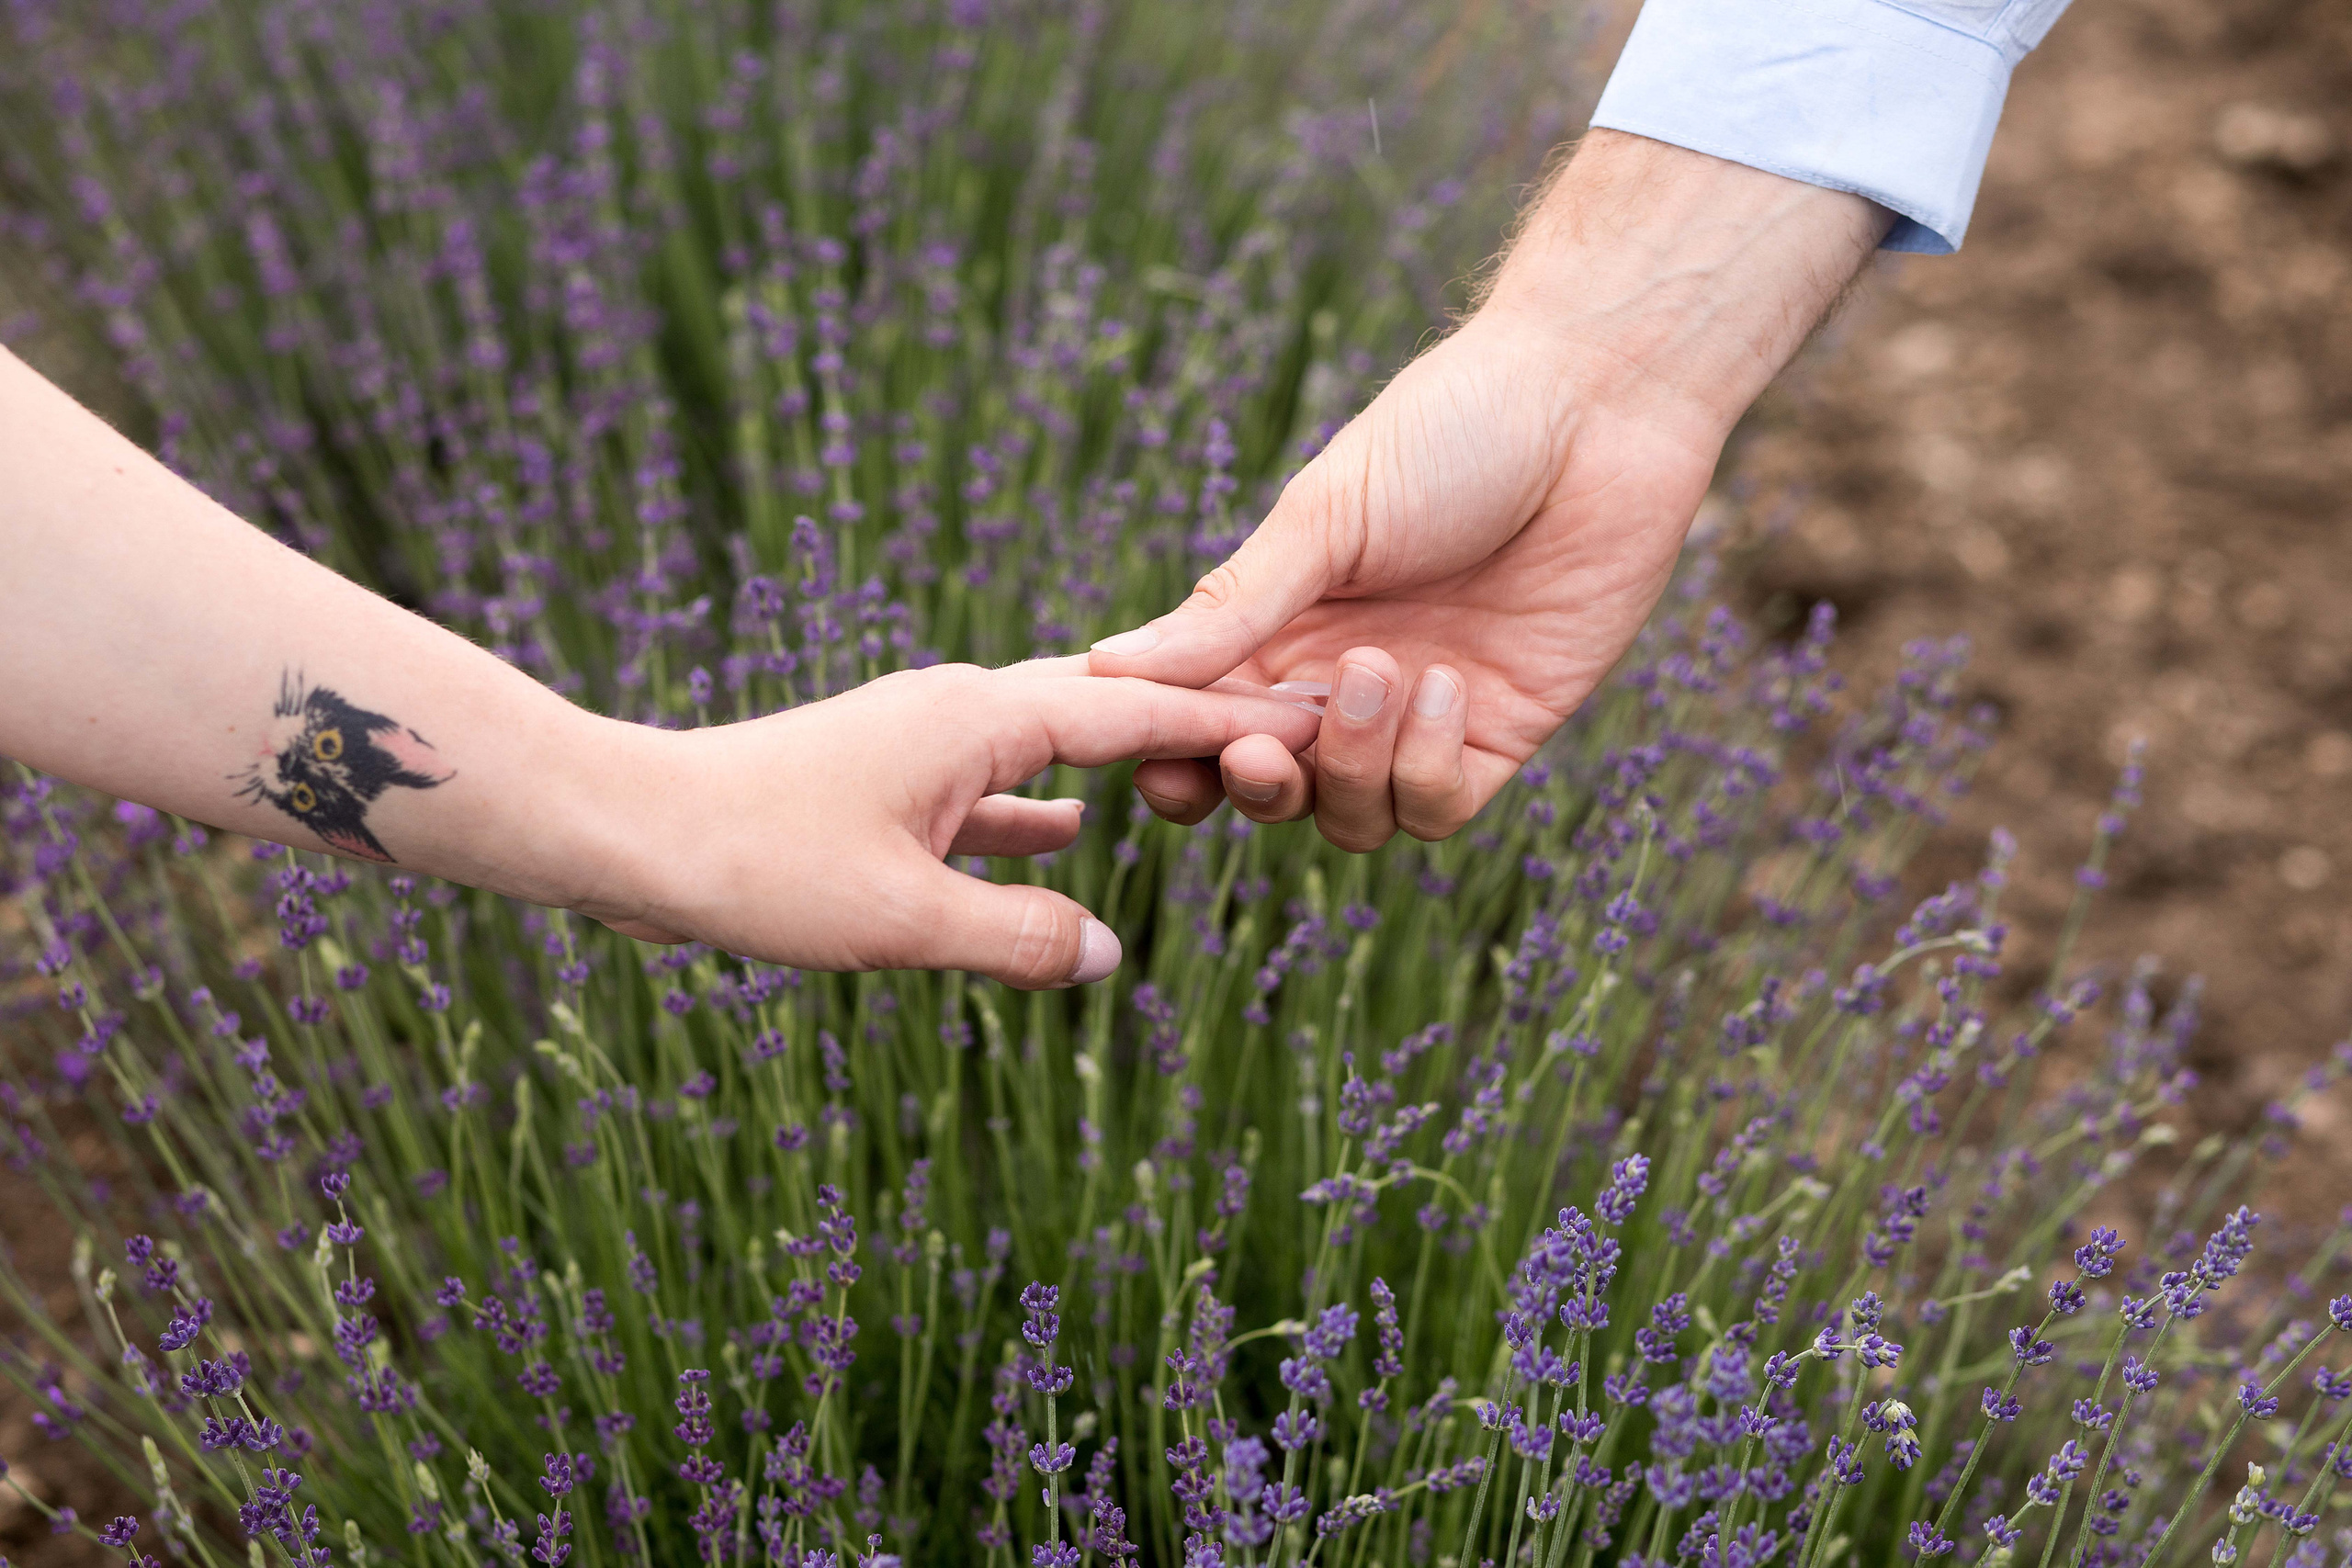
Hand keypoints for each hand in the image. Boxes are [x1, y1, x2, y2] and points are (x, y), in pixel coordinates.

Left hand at [560, 659, 1322, 988]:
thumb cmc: (758, 863)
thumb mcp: (902, 919)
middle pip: (1103, 714)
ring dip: (1121, 769)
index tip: (1316, 714)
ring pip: (1048, 751)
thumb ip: (1016, 938)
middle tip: (1282, 735)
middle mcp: (959, 714)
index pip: (1135, 714)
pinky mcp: (884, 784)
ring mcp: (919, 746)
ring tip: (1204, 780)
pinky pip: (991, 792)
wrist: (630, 830)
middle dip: (1189, 732)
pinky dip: (1039, 812)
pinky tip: (1073, 833)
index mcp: (979, 719)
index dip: (1227, 721)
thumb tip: (1109, 953)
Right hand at [1089, 131, 1888, 849]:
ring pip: (1352, 818)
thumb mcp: (1324, 517)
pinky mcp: (1502, 732)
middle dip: (1254, 788)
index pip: (1203, 727)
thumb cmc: (1452, 430)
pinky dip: (1426, 767)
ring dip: (1348, 768)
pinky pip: (1439, 807)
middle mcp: (1341, 684)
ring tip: (1375, 670)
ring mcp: (1421, 717)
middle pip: (1271, 794)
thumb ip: (1229, 607)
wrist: (1597, 402)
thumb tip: (1103, 667)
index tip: (1156, 759)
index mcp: (1280, 628)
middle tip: (1258, 748)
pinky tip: (1446, 687)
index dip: (1173, 761)